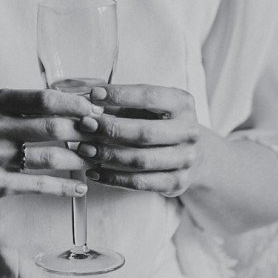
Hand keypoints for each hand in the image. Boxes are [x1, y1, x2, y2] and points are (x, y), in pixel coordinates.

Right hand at [0, 88, 103, 212]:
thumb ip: (26, 105)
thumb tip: (77, 101)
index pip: (44, 98)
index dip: (75, 103)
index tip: (96, 109)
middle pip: (51, 127)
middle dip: (83, 132)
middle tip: (103, 135)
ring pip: (49, 158)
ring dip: (79, 160)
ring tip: (96, 160)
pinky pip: (39, 185)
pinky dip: (64, 188)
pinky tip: (80, 188)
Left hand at [75, 84, 201, 196]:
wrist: (193, 152)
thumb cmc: (160, 122)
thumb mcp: (148, 105)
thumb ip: (122, 102)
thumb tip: (88, 100)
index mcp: (182, 103)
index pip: (149, 96)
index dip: (120, 95)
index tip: (94, 95)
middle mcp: (188, 131)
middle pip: (145, 132)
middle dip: (111, 129)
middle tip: (85, 125)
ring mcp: (185, 159)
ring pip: (141, 160)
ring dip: (108, 155)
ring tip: (84, 149)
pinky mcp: (176, 182)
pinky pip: (140, 182)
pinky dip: (113, 178)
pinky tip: (94, 172)